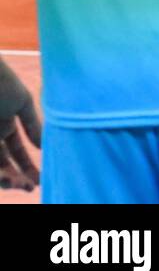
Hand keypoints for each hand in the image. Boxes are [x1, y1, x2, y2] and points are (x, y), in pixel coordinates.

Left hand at [0, 57, 39, 192]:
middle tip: (29, 187)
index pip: (17, 153)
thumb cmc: (1, 83)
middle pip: (5, 164)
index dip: (28, 167)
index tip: (40, 180)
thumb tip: (43, 145)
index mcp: (5, 125)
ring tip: (17, 183)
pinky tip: (8, 174)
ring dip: (7, 178)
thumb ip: (32, 124)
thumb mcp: (22, 102)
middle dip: (18, 177)